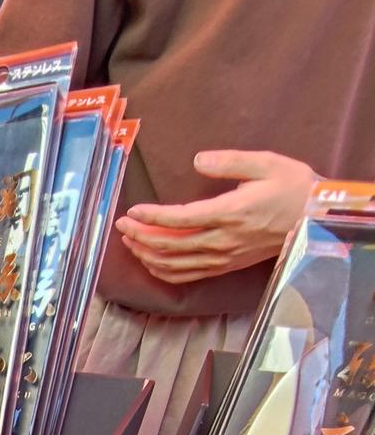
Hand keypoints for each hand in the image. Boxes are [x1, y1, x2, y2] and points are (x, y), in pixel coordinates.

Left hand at [116, 150, 317, 286]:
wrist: (314, 219)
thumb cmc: (292, 186)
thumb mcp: (266, 163)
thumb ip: (230, 161)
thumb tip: (198, 159)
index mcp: (230, 213)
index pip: (180, 220)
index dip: (152, 217)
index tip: (132, 211)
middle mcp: (222, 240)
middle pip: (170, 245)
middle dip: (141, 236)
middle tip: (121, 225)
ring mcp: (222, 258)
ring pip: (175, 264)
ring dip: (147, 255)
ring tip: (129, 241)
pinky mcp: (224, 266)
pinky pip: (187, 275)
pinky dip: (164, 271)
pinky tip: (150, 261)